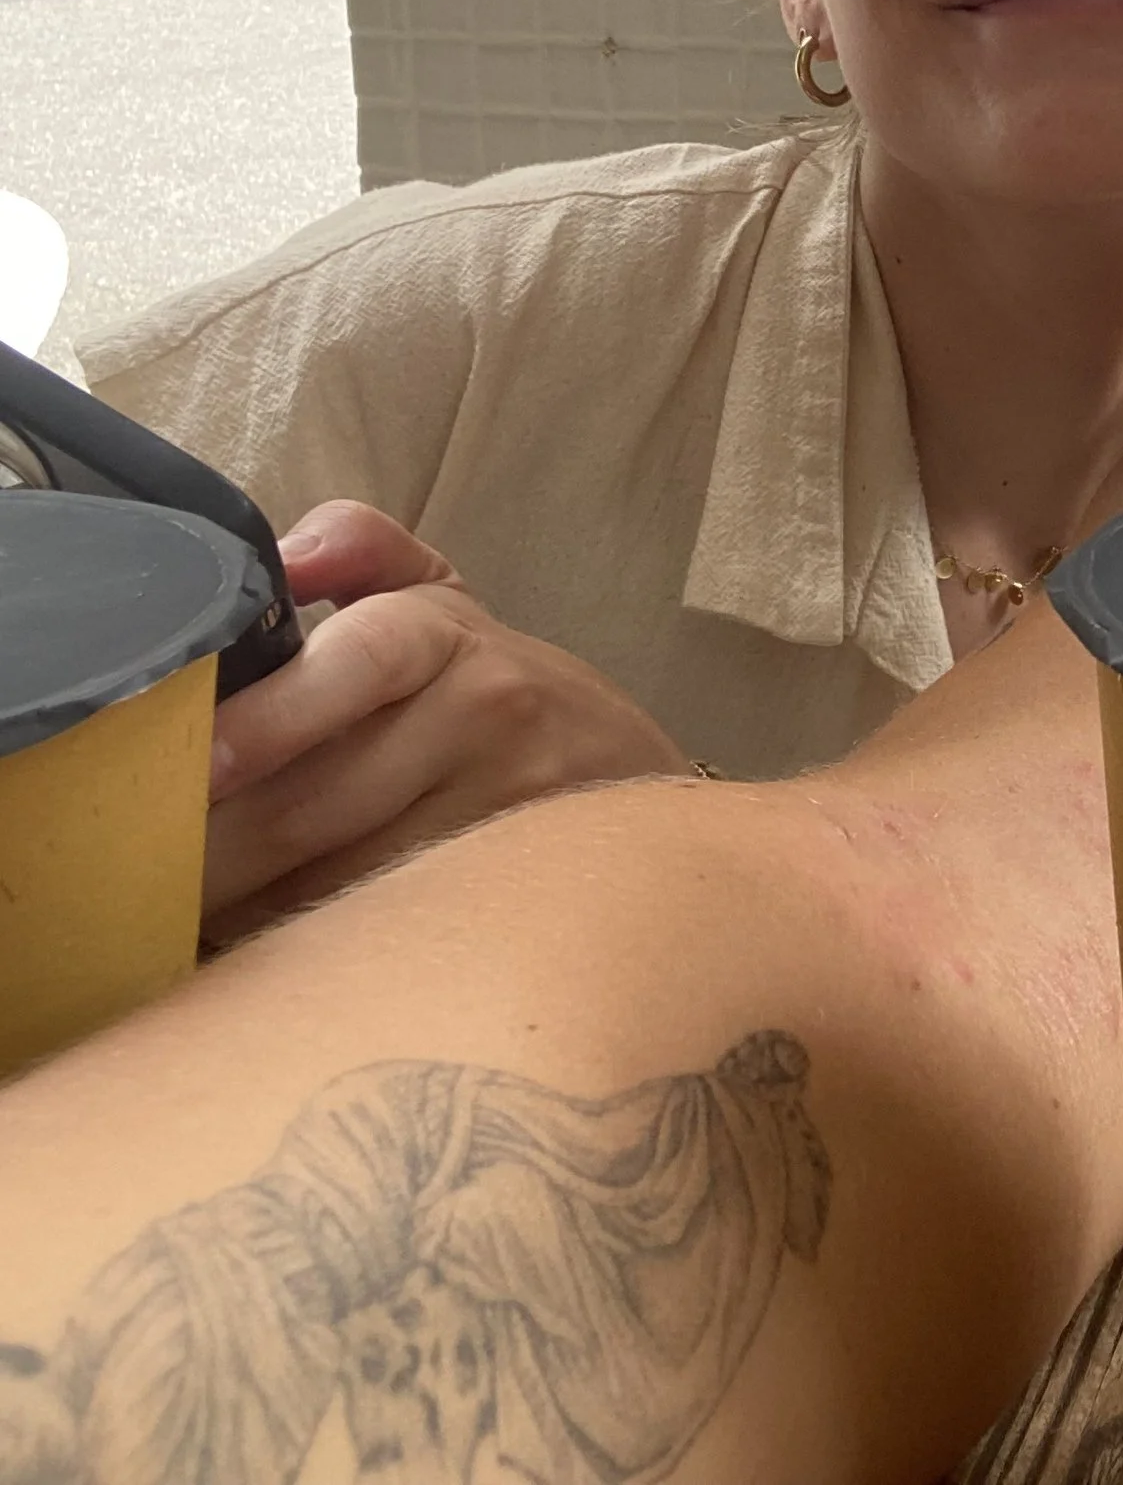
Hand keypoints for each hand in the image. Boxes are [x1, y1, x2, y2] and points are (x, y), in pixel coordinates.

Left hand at [203, 500, 690, 943]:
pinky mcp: (507, 891)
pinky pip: (374, 932)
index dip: (276, 716)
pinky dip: (303, 946)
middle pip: (321, 799)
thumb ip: (359, 548)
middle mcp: (485, 714)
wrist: (622, 770)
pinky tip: (263, 944)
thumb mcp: (438, 597)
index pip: (363, 659)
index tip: (196, 765)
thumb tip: (286, 554)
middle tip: (128, 870)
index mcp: (445, 632)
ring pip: (337, 881)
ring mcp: (501, 810)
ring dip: (247, 906)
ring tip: (179, 911)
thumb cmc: (486, 686)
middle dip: (212, 845)